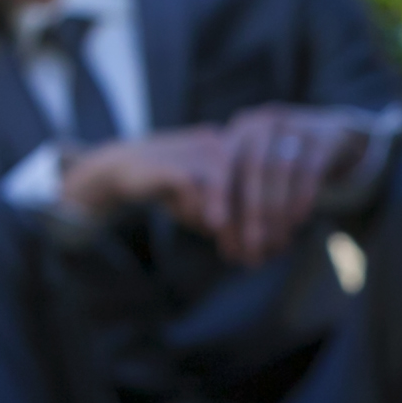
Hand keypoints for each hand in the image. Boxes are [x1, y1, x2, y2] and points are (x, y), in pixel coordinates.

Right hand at [56, 110, 368, 265]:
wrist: (123, 171)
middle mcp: (221, 144)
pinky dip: (201, 210)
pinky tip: (209, 227)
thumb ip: (234, 220)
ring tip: (234, 252)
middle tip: (258, 258)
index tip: (277, 249)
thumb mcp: (209, 206)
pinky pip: (192, 188)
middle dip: (255, 227)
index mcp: (237, 150)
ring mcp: (195, 150)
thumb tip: (263, 249)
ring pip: (224, 189)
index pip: (263, 186)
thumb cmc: (174, 190)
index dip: (273, 218)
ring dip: (231, 225)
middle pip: (248, 188)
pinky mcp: (170, 162)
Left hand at [211, 105, 369, 264]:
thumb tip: (231, 252)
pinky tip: (298, 221)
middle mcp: (263, 124)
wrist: (333, 140)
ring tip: (277, 243)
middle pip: (251, 167)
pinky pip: (309, 168)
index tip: (214, 227)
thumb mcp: (257, 179)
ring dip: (276, 211)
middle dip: (250, 213)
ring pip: (279, 169)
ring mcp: (295, 125)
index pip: (221, 162)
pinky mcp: (323, 136)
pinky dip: (301, 198)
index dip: (216, 194)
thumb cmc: (284, 170)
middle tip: (252, 249)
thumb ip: (239, 207)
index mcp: (237, 133)